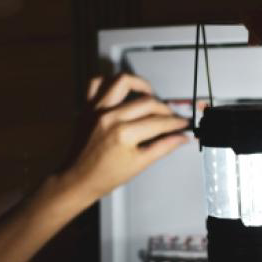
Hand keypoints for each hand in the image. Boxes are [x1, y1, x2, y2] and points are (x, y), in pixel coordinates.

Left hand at [61, 74, 188, 202]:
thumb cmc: (104, 177)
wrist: (77, 180)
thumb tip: (182, 138)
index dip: (176, 123)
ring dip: (140, 84)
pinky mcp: (87, 108)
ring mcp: (97, 110)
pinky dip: (110, 82)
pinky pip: (97, 83)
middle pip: (147, 102)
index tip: (184, 123)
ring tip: (149, 94)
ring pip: (123, 81)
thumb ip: (163, 147)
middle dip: (165, 108)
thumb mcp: (139, 164)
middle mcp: (110, 117)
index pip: (159, 122)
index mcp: (124, 134)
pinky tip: (122, 91)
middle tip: (171, 117)